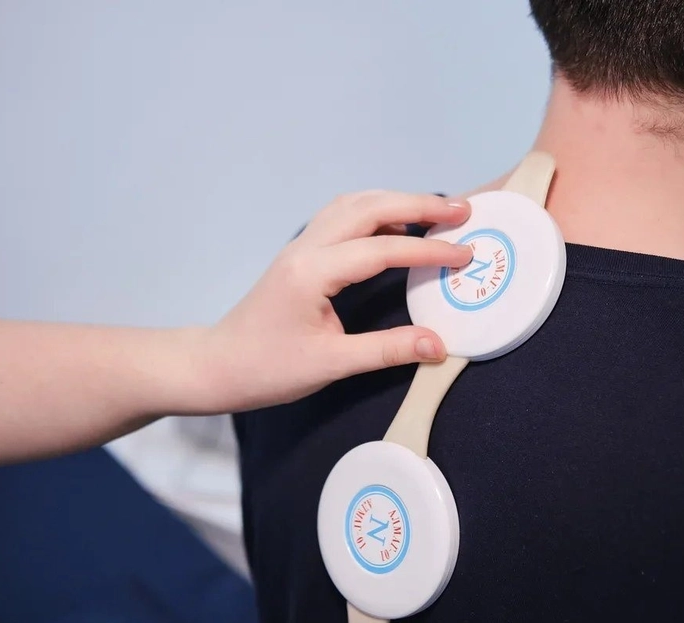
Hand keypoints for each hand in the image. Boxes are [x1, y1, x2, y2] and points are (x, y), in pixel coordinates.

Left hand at [204, 191, 471, 411]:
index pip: (382, 249)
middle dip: (419, 204)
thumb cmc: (267, 368)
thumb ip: (386, 351)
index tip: (466, 255)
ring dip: (397, 201)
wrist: (217, 365)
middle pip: (369, 208)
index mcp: (313, 272)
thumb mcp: (330, 365)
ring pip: (355, 205)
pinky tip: (397, 226)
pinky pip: (343, 217)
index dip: (428, 249)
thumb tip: (438, 345)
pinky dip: (376, 212)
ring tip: (437, 211)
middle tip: (463, 211)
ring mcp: (301, 246)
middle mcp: (306, 248)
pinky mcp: (301, 254)